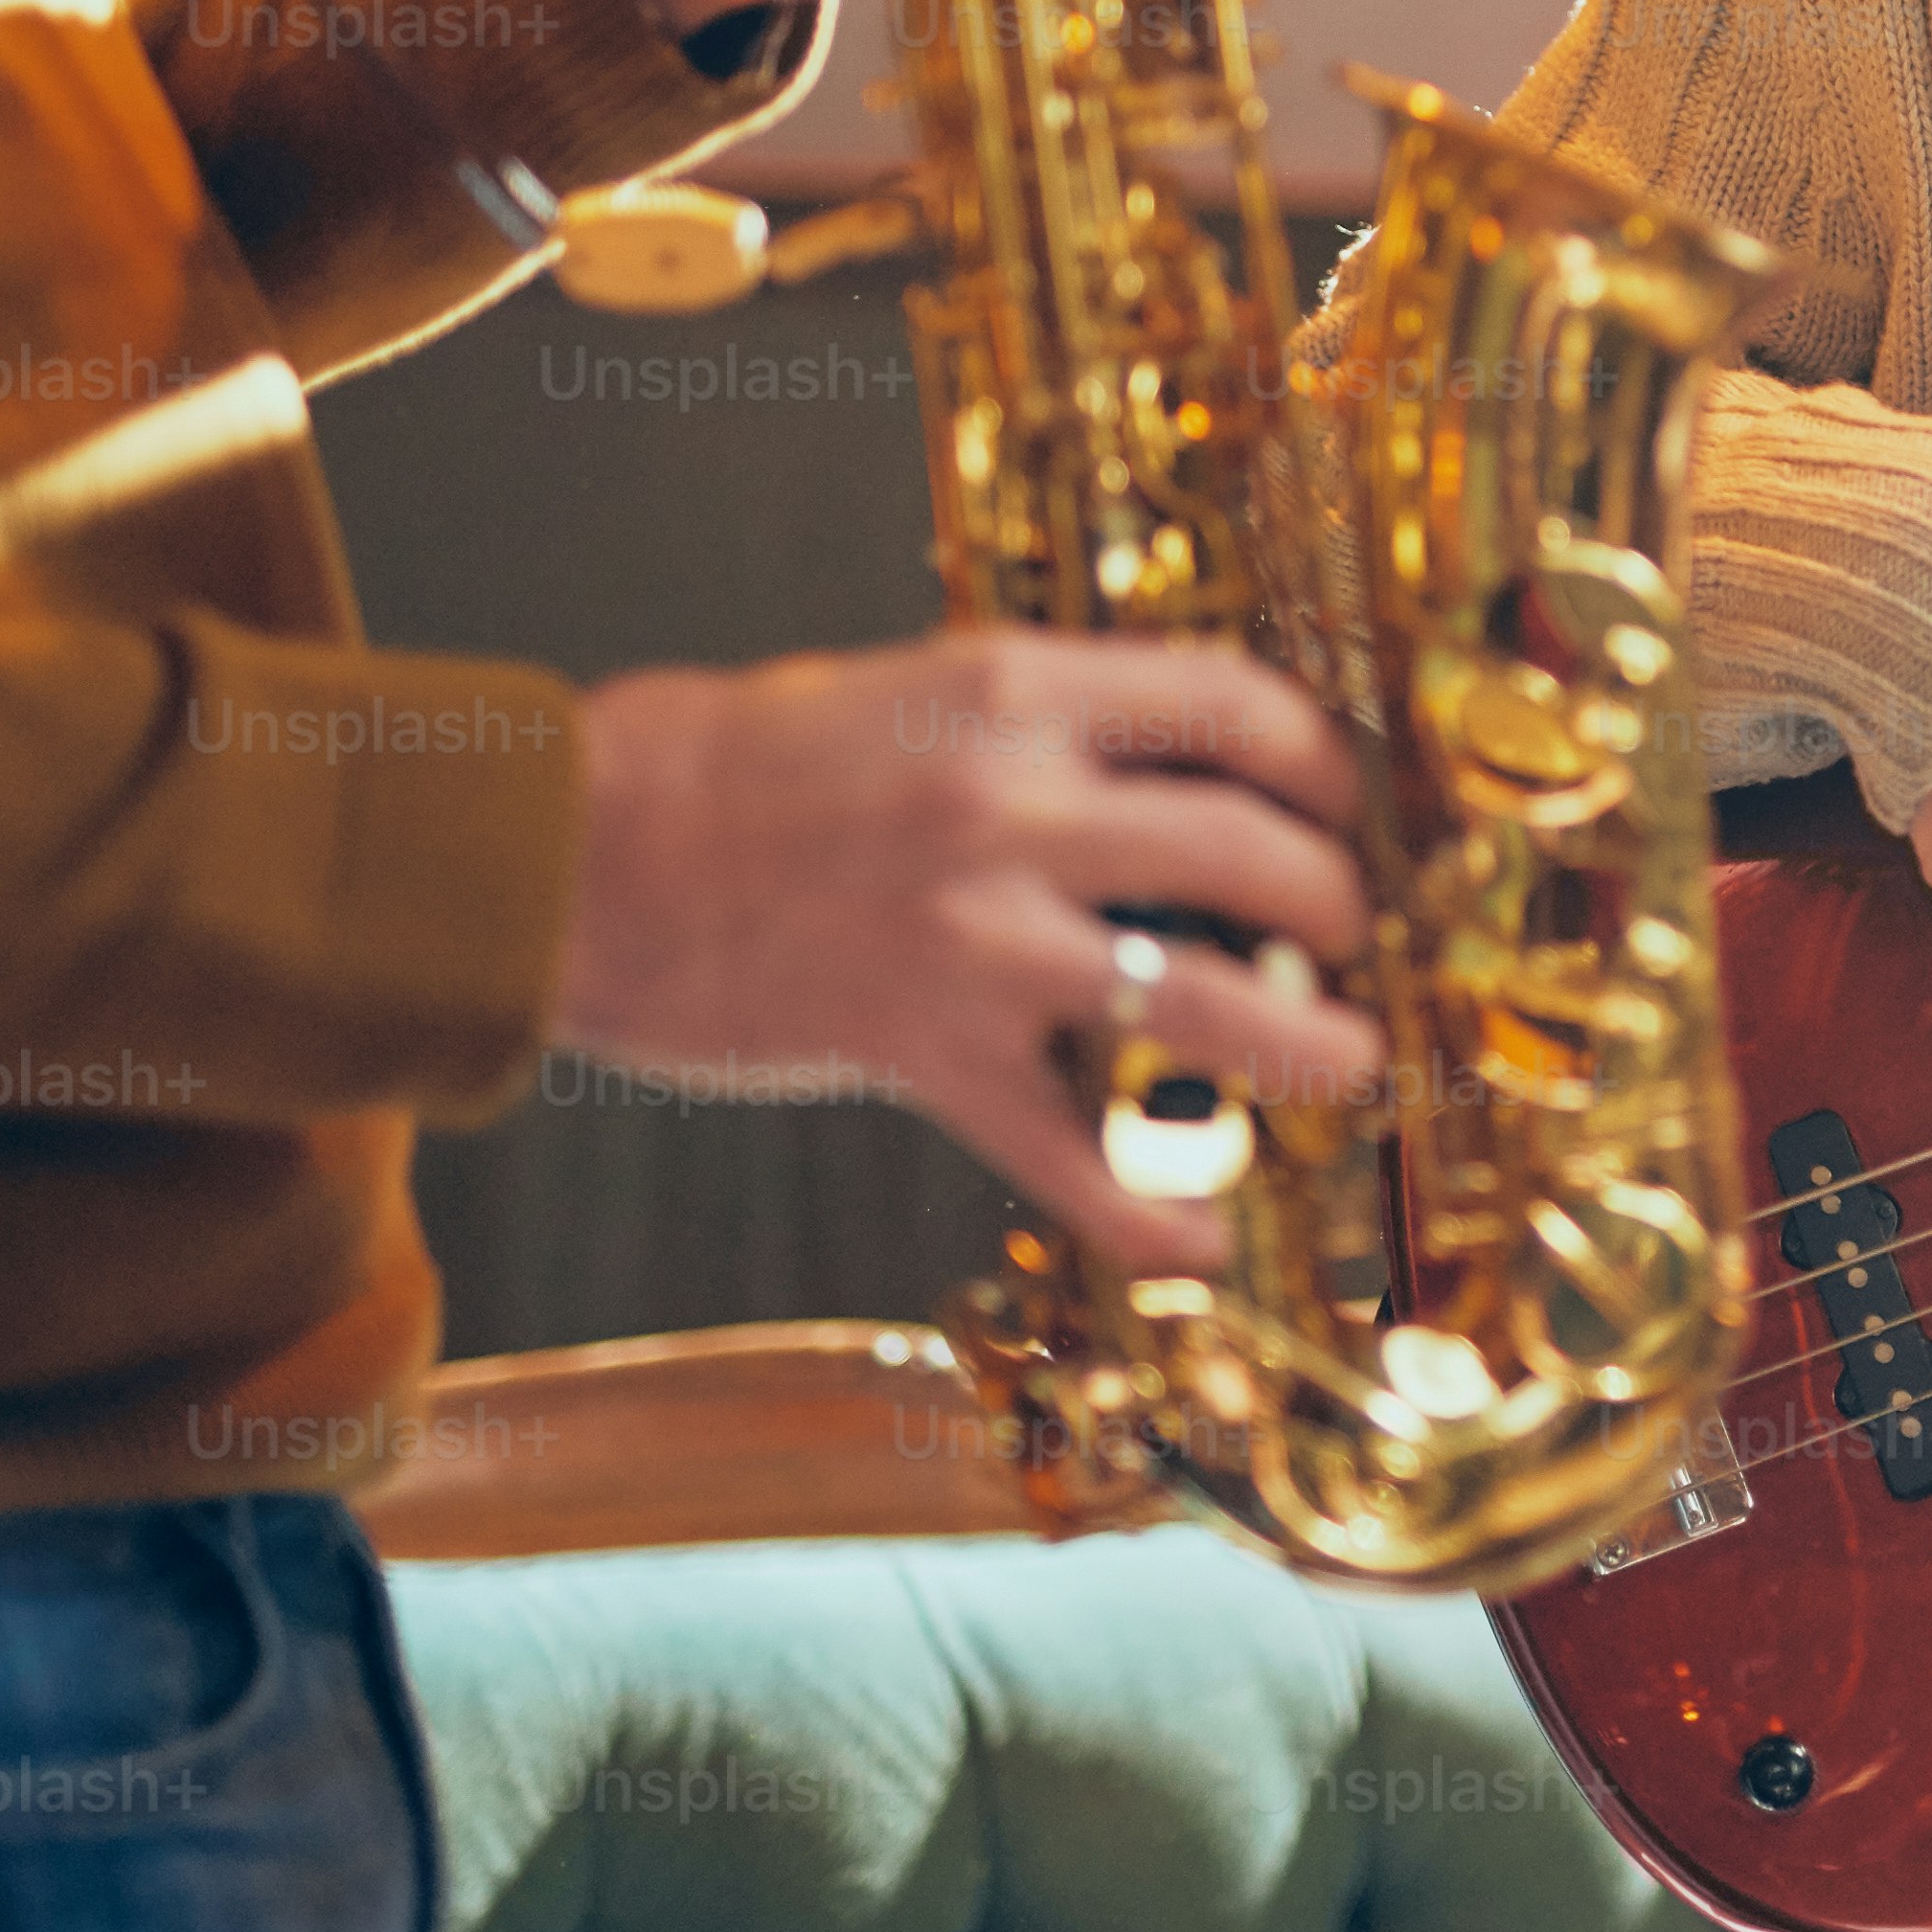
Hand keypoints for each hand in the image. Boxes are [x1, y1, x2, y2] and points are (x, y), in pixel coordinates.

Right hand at [562, 631, 1379, 1264]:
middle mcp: (1014, 806)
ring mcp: (978, 937)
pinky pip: (1072, 1158)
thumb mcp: (913, 687)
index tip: (1335, 800)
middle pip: (1256, 855)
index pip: (1236, 706)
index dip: (1318, 761)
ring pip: (1210, 1003)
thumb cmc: (742, 764)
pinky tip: (1203, 1244)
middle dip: (1336, 906)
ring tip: (1341, 1067)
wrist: (585, 854)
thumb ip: (1047, 723)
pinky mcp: (929, 1054)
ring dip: (1308, 1048)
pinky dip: (1150, 1217)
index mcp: (1016, 691)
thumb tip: (1186, 771)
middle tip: (1346, 934)